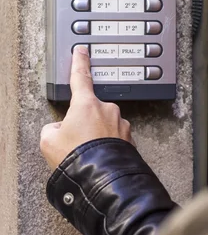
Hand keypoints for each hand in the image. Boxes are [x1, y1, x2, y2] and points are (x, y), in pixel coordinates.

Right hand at [40, 46, 134, 171]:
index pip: (80, 77)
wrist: (101, 182)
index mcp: (87, 104)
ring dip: (96, 136)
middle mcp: (108, 110)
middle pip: (91, 110)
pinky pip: (114, 139)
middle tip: (74, 142)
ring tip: (87, 154)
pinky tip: (100, 159)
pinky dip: (107, 146)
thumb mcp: (49, 140)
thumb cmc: (76, 158)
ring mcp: (122, 125)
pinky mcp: (131, 140)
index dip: (79, 63)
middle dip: (83, 123)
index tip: (82, 51)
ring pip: (104, 126)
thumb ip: (53, 128)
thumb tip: (61, 128)